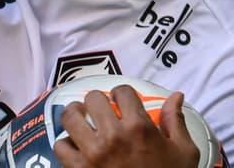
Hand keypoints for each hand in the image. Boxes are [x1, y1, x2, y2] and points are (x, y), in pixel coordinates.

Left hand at [53, 85, 200, 167]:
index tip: (121, 102)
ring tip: (83, 121)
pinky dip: (67, 145)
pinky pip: (60, 145)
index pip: (122, 92)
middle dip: (98, 102)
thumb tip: (175, 96)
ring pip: (70, 116)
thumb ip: (175, 122)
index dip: (122, 95)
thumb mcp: (183, 152)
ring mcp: (93, 152)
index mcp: (139, 128)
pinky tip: (78, 148)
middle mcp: (113, 136)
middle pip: (93, 99)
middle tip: (101, 111)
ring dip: (76, 116)